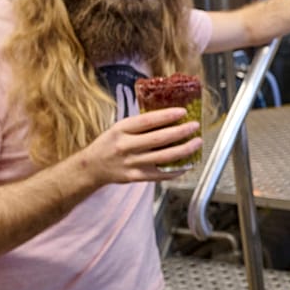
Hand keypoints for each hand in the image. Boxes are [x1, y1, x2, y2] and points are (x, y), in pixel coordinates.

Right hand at [77, 107, 201, 185]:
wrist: (92, 167)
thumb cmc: (109, 143)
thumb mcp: (119, 128)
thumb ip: (140, 124)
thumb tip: (169, 116)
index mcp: (121, 129)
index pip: (147, 121)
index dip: (167, 116)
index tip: (183, 112)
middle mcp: (126, 146)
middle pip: (159, 139)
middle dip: (181, 131)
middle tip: (195, 126)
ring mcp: (131, 163)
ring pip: (163, 157)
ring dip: (184, 150)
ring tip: (197, 143)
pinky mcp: (135, 177)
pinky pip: (160, 174)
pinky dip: (176, 169)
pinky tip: (187, 164)